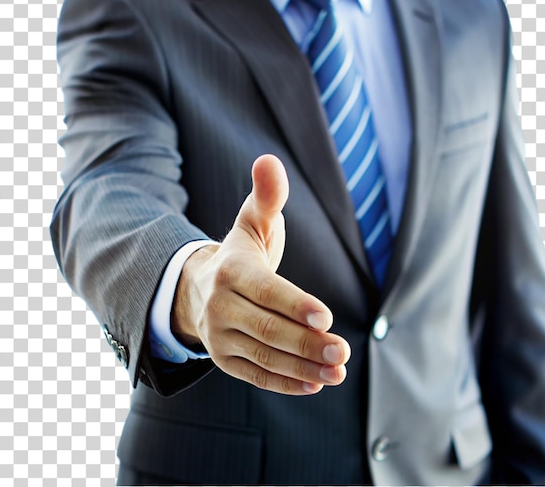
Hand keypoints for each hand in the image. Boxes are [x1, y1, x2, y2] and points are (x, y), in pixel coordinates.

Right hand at [171, 154, 350, 394]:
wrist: (200, 288)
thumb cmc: (241, 251)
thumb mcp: (253, 221)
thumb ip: (267, 195)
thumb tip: (269, 159)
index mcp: (231, 271)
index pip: (266, 291)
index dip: (295, 305)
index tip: (326, 317)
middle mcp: (220, 307)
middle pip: (269, 329)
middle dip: (308, 343)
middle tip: (344, 351)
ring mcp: (220, 337)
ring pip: (265, 356)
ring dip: (304, 367)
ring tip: (338, 371)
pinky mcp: (225, 360)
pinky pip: (256, 376)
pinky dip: (285, 383)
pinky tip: (315, 384)